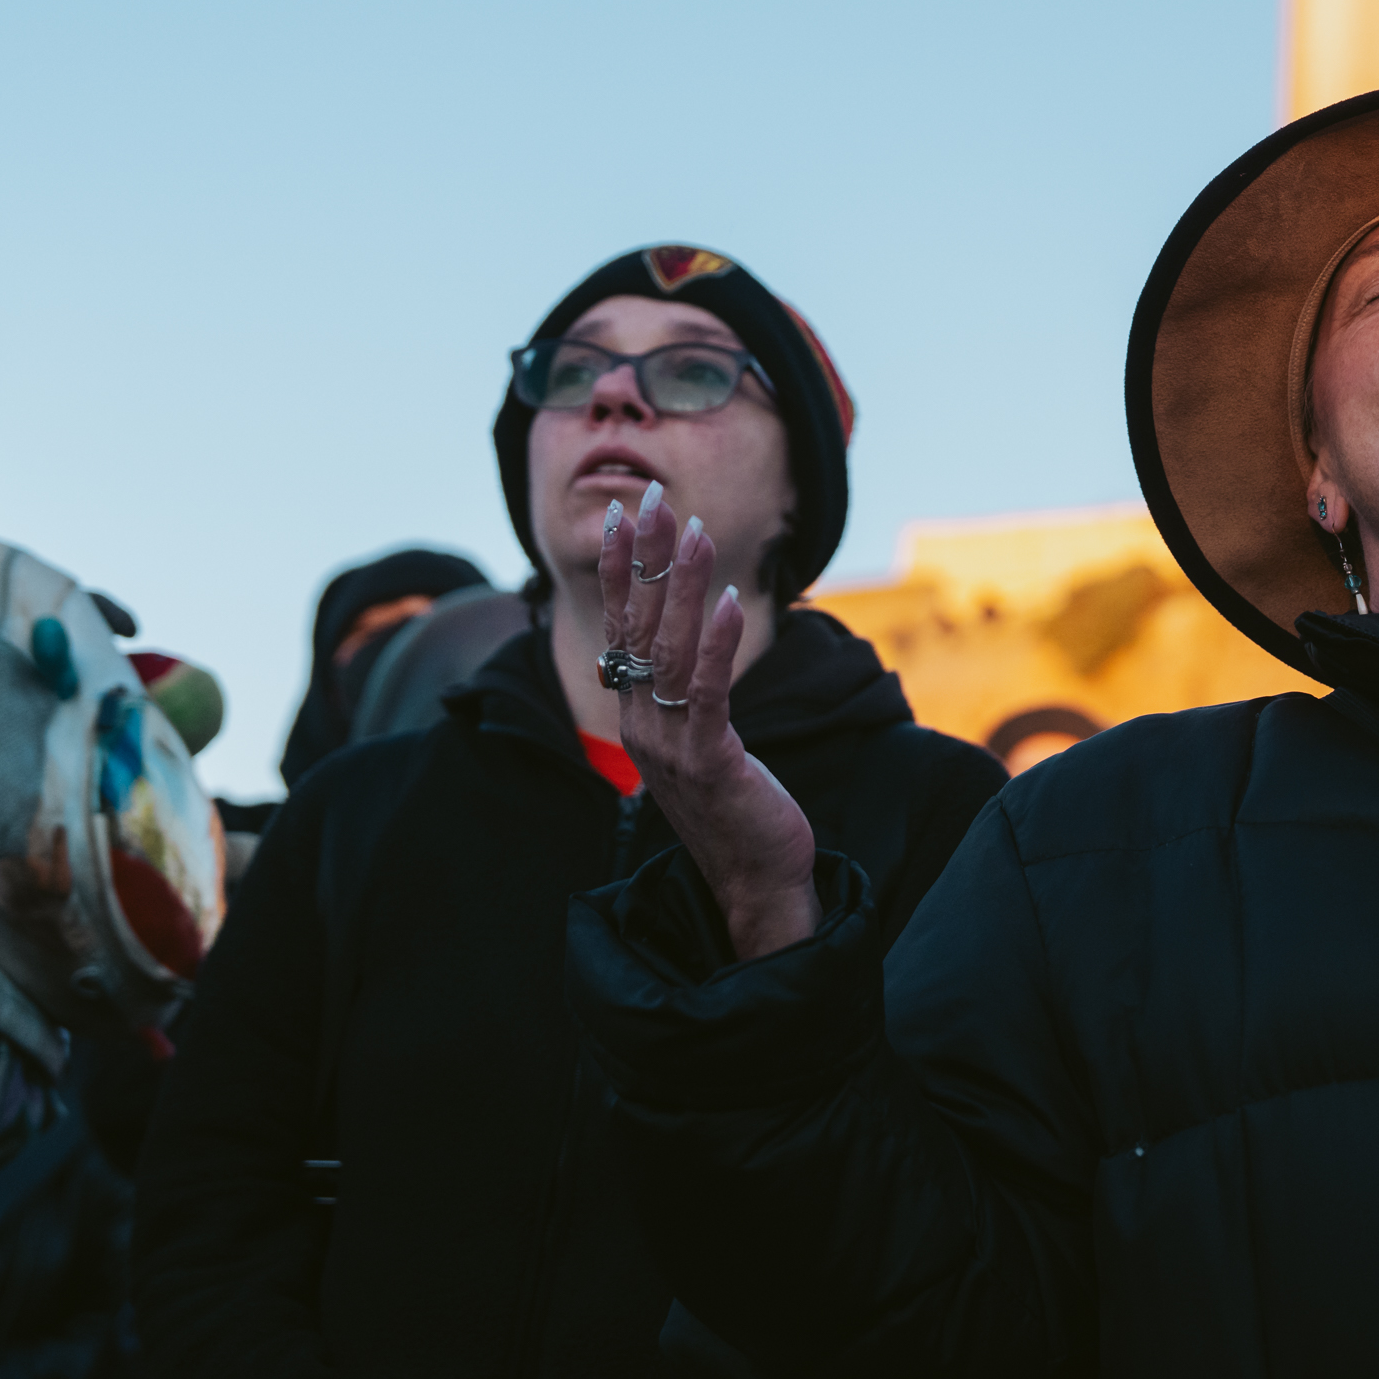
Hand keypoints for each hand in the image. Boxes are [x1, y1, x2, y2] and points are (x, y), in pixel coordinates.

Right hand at [602, 482, 820, 959]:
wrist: (755, 882)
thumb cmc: (736, 810)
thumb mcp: (702, 744)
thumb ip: (685, 700)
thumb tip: (689, 649)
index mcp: (637, 718)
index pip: (623, 629)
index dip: (626, 570)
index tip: (627, 514)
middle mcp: (642, 726)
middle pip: (637, 627)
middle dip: (645, 558)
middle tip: (649, 496)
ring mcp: (671, 746)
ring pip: (669, 652)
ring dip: (683, 587)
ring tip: (694, 532)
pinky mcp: (709, 762)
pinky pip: (709, 693)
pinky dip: (716, 644)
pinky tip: (731, 602)